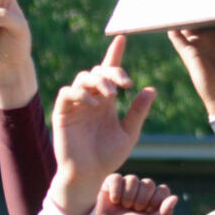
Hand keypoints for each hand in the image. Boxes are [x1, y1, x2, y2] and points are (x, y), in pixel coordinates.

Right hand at [50, 37, 156, 214]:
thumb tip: (151, 90)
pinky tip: (95, 103)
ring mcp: (76, 105)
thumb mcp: (129, 134)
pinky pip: (68, 93)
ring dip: (98, 81)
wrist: (89, 176)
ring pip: (82, 77)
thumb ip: (138, 112)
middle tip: (125, 84)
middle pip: (98, 71)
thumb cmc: (107, 158)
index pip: (110, 73)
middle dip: (113, 71)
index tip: (122, 38)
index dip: (115, 54)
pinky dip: (81, 93)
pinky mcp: (63, 113)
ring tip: (112, 95)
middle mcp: (91, 99)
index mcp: (107, 102)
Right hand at [92, 174, 178, 214]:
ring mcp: (127, 184)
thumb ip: (163, 214)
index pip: (163, 190)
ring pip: (133, 179)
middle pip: (149, 184)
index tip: (146, 213)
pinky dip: (115, 191)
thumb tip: (175, 197)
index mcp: (154, 198)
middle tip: (133, 211)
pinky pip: (117, 178)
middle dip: (140, 201)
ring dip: (127, 197)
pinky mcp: (112, 182)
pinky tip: (114, 201)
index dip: (154, 202)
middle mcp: (142, 189)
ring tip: (123, 207)